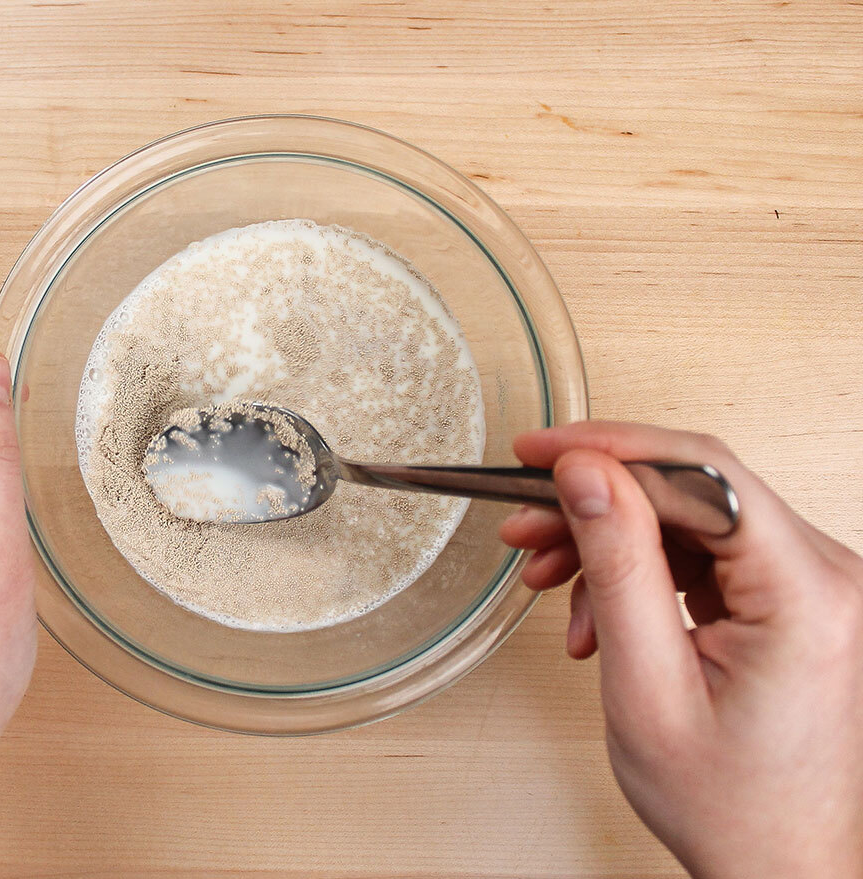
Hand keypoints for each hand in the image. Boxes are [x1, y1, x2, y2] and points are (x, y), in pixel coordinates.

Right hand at [500, 421, 862, 877]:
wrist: (772, 861)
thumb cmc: (726, 802)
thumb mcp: (645, 684)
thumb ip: (617, 567)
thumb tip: (587, 474)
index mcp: (808, 596)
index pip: (700, 476)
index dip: (607, 451)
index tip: (537, 453)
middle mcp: (826, 577)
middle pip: (690, 490)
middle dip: (596, 502)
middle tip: (525, 522)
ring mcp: (810, 585)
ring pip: (686, 517)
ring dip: (608, 541)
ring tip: (548, 578)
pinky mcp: (787, 597)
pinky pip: (699, 552)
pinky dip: (637, 570)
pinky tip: (595, 609)